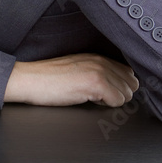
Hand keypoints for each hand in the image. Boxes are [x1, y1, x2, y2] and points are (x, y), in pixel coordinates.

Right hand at [4, 53, 138, 107]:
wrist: (29, 80)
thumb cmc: (47, 79)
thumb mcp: (75, 69)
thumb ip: (95, 72)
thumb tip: (113, 86)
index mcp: (97, 57)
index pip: (127, 72)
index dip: (118, 86)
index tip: (104, 92)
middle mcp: (101, 61)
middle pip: (131, 84)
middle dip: (118, 94)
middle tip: (97, 96)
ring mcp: (99, 71)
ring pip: (127, 94)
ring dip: (112, 100)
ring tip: (91, 97)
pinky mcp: (95, 84)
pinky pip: (117, 101)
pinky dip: (106, 105)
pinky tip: (88, 100)